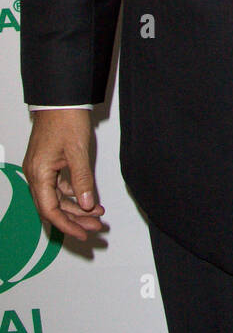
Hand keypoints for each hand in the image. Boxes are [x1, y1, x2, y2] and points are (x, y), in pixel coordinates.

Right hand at [22, 110, 105, 240]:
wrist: (60, 99)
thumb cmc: (65, 119)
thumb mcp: (78, 151)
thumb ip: (82, 180)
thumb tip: (87, 205)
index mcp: (39, 173)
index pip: (50, 210)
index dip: (67, 225)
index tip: (83, 233)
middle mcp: (35, 174)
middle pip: (53, 207)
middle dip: (75, 220)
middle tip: (96, 227)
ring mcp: (41, 169)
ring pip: (57, 198)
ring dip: (76, 208)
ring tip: (97, 215)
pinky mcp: (48, 163)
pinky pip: (58, 186)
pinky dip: (73, 194)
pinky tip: (89, 199)